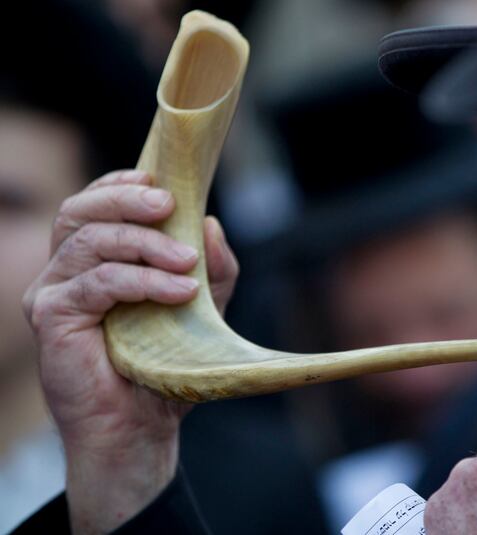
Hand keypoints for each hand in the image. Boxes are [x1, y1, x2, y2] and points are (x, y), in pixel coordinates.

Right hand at [22, 170, 238, 533]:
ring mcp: (54, 292)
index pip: (93, 205)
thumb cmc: (166, 363)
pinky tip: (179, 291)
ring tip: (187, 263)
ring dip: (145, 244)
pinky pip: (96, 282)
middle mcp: (67, 271)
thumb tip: (211, 224)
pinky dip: (141, 280)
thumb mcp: (202, 308)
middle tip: (169, 205)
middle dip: (127, 200)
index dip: (120, 185)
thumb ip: (212, 268)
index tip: (158, 180)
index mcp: (95, 261)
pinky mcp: (51, 317)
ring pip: (91, 242)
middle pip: (80, 211)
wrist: (142, 425)